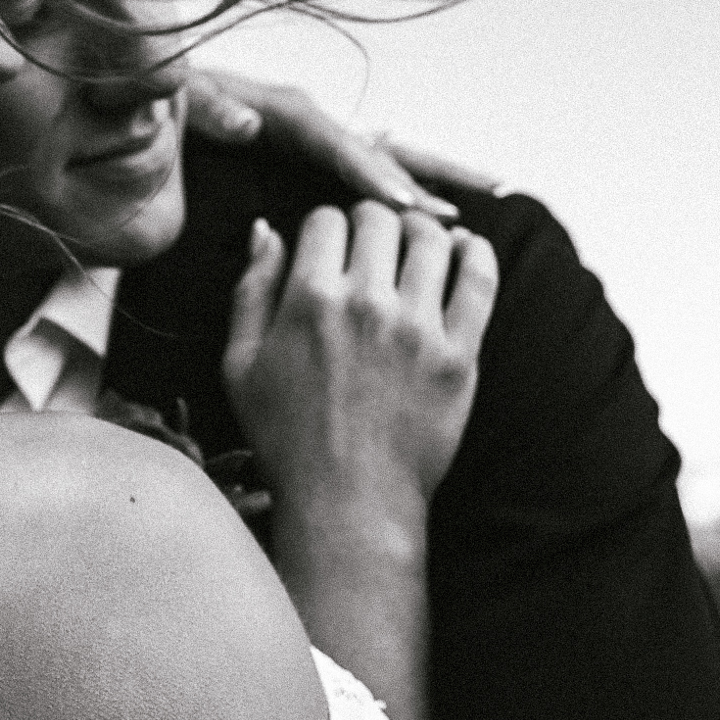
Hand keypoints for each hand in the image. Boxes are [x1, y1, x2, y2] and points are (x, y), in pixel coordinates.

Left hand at [184, 66, 504, 217]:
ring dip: (431, 179)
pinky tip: (435, 211)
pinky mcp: (307, 161)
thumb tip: (248, 120)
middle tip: (475, 204)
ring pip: (384, 159)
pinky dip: (405, 187)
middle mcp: (306, 123)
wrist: (141, 100)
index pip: (335, 144)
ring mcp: (311, 143)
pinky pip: (365, 175)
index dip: (370, 173)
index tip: (403, 204)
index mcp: (279, 111)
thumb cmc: (158, 104)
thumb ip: (209, 108)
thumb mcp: (177, 101)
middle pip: (378, 148)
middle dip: (425, 176)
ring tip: (488, 197)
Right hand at [223, 202, 497, 506]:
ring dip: (421, 231)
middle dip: (371, 222)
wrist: (347, 501)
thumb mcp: (240, 364)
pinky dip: (475, 253)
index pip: (325, 218)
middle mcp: (366, 304)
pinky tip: (464, 251)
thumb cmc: (286, 438)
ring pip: (432, 237)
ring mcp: (418, 328)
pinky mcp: (459, 355)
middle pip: (379, 218)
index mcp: (309, 300)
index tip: (331, 247)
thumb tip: (265, 229)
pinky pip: (479, 280)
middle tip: (372, 244)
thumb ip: (251, 289)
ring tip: (415, 245)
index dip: (325, 226)